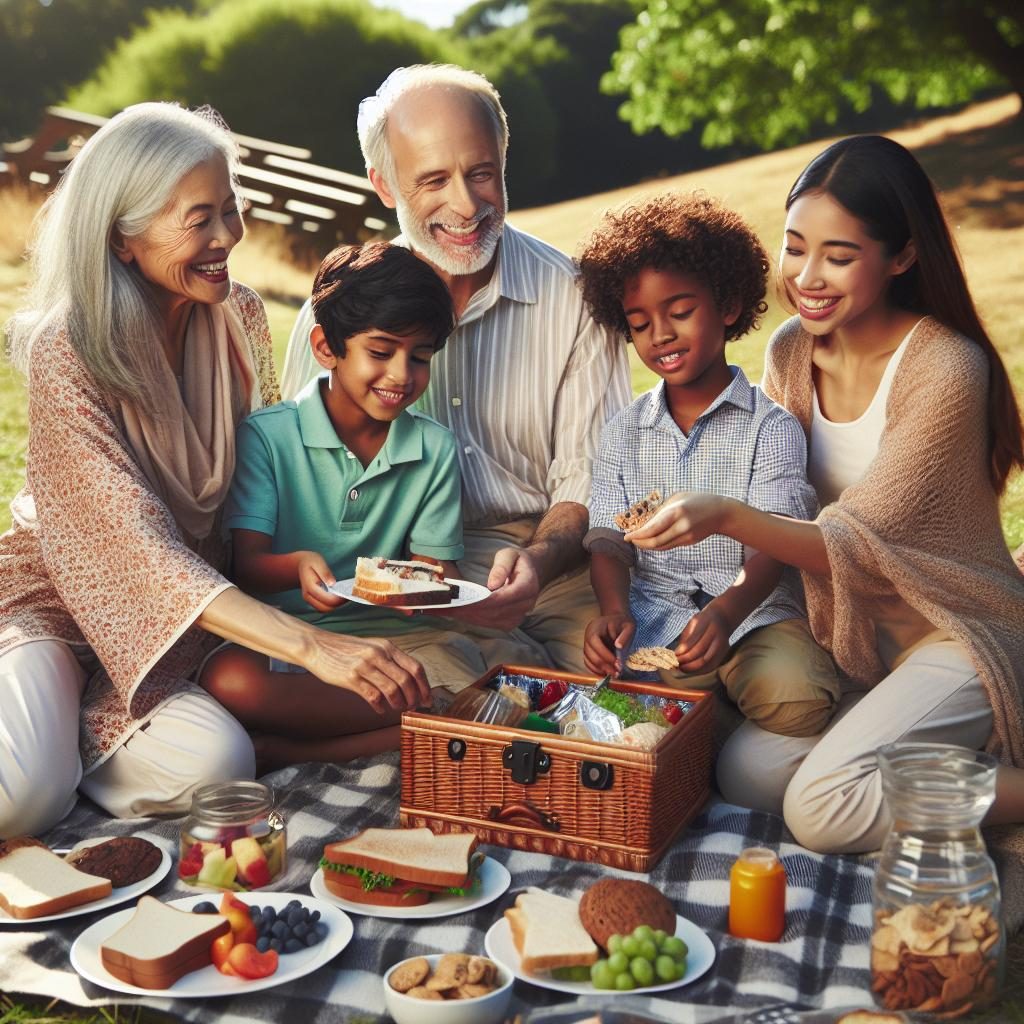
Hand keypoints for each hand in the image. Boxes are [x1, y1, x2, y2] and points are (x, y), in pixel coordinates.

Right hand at [296, 551, 344, 612]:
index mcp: (309, 586)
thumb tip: (333, 584)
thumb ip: (325, 573)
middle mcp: (307, 596)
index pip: (326, 599)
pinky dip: (332, 604)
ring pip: (325, 609)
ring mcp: (309, 599)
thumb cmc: (311, 562)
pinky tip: (340, 596)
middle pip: (326, 608)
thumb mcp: (318, 562)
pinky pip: (323, 607)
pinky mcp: (313, 600)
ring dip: (336, 605)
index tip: (349, 594)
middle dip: (339, 604)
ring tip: (346, 596)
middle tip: (350, 596)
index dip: (339, 599)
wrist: (301, 565)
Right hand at [306, 633, 430, 713]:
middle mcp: (379, 654)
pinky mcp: (350, 677)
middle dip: (414, 698)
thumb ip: (389, 660)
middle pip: (407, 681)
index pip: (415, 667)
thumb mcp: (372, 647)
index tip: (427, 699)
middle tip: (413, 708)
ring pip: (392, 690)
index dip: (425, 686)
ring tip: (396, 708)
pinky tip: (380, 709)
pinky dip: (380, 706)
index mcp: (387, 646)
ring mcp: (364, 666)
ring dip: (398, 704)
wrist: (317, 645)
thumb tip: (408, 680)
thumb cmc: (345, 649)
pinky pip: (373, 696)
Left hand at [441, 547, 540, 629]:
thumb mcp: (510, 554)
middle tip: (445, 606)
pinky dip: (472, 618)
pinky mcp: (510, 622)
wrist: (531, 572)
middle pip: (493, 612)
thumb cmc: (518, 560)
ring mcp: (519, 616)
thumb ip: (501, 567)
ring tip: (445, 610)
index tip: (461, 601)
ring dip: (466, 616)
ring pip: (490, 620)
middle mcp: (525, 605)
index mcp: (528, 587)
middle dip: (468, 610)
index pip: (502, 598)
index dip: (481, 601)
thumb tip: (492, 584)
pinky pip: (490, 624)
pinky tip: (456, 612)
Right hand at [583, 614, 635, 675]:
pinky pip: (589, 663)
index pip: (594, 641)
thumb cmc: (624, 624)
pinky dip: (597, 670)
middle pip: (590, 653)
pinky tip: (608, 673)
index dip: (604, 654)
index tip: (617, 663)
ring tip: (614, 674)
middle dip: (603, 665)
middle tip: (617, 673)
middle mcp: (587, 635)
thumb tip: (618, 646)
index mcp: (595, 627)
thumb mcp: (628, 626)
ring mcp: (586, 644)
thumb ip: (625, 635)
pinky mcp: (589, 652)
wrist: (618, 622)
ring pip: (588, 660)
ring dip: (600, 670)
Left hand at [626, 492, 729, 549]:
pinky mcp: (689, 542)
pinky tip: (651, 541)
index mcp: (676, 512)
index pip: (651, 529)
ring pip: (661, 546)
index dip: (637, 535)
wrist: (722, 513)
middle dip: (640, 543)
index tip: (626, 537)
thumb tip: (644, 521)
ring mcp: (686, 536)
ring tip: (638, 541)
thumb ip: (662, 509)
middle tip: (630, 540)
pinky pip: (669, 546)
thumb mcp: (678, 498)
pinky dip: (658, 545)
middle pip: (654, 542)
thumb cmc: (698, 501)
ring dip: (647, 545)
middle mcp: (681, 526)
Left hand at [674, 605, 730, 673]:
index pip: (693, 640)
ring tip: (682, 668)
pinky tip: (691, 670)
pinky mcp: (724, 653)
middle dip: (686, 660)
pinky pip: (712, 665)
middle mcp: (716, 634)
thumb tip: (677, 654)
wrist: (722, 619)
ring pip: (706, 661)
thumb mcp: (692, 623)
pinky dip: (700, 670)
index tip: (673, 656)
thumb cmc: (702, 622)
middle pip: (700, 651)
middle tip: (676, 664)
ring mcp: (722, 644)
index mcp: (707, 623)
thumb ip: (686, 638)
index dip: (682, 650)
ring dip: (692, 667)